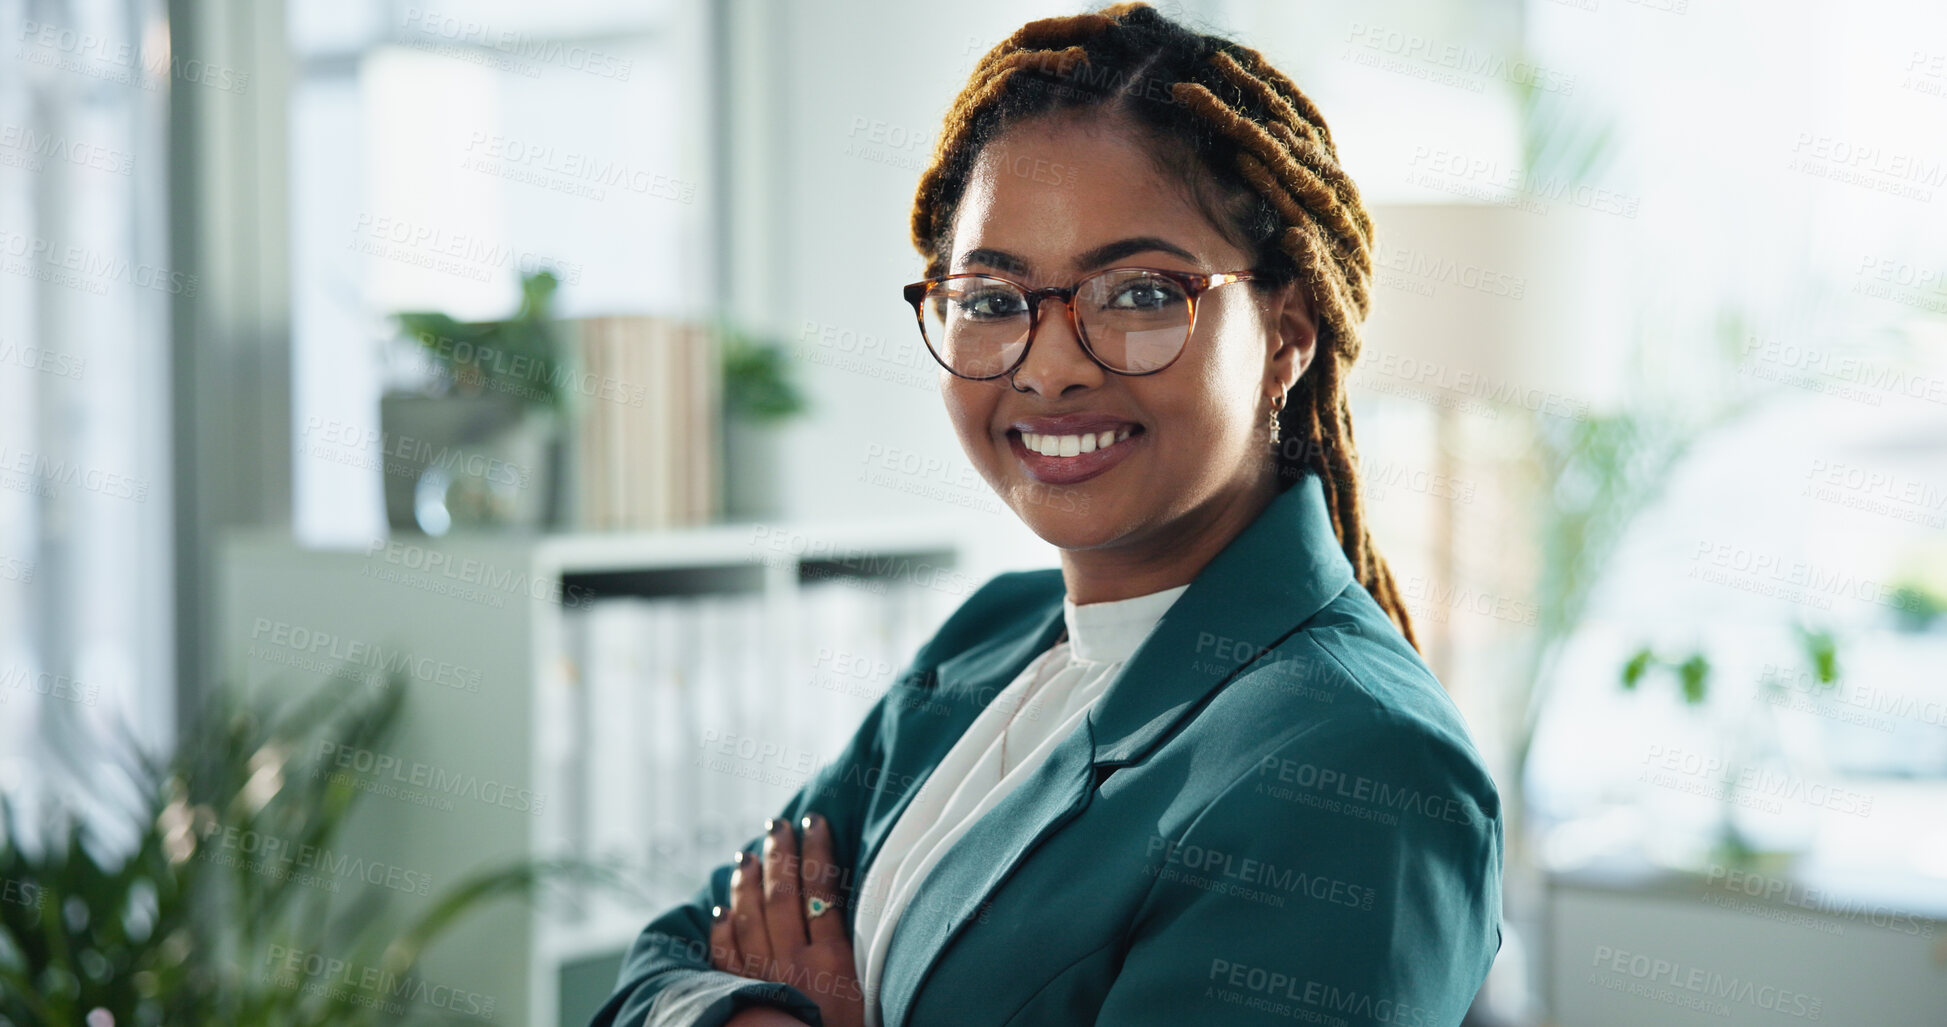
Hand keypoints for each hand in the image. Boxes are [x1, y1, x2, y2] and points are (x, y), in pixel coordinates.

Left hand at [711, 812, 867, 1026]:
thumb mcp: (869, 994)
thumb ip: (855, 953)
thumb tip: (845, 909)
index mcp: (833, 960)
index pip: (823, 888)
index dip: (817, 849)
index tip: (815, 819)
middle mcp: (794, 963)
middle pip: (783, 893)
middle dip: (781, 852)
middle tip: (777, 822)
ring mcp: (763, 979)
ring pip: (748, 916)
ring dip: (747, 881)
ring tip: (747, 854)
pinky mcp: (739, 998)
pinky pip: (724, 957)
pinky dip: (720, 929)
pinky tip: (720, 909)